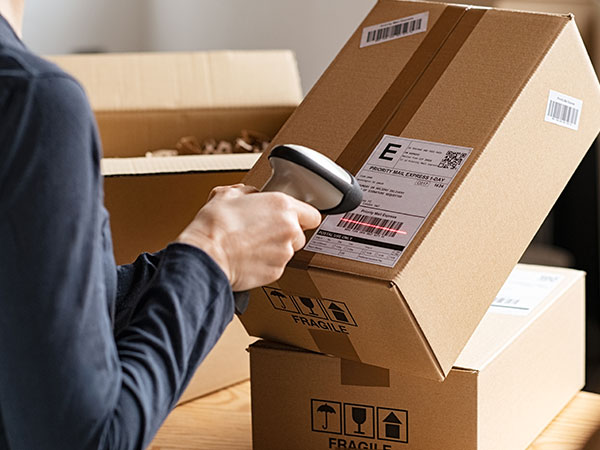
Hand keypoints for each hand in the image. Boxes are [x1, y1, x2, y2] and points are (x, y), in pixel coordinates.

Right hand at [177, 184, 321, 290]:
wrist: (207, 255)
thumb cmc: (215, 225)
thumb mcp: (227, 194)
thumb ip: (247, 192)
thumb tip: (249, 195)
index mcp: (282, 206)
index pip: (311, 214)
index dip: (301, 216)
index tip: (292, 218)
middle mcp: (289, 230)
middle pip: (299, 234)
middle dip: (285, 233)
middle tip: (263, 231)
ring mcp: (284, 253)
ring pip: (287, 251)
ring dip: (274, 249)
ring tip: (251, 246)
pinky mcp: (276, 273)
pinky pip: (275, 266)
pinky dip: (265, 264)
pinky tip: (247, 258)